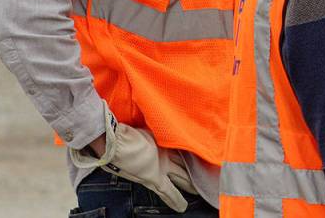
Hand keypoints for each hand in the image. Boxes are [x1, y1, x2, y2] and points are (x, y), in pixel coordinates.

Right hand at [70, 105, 195, 211]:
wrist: (114, 140)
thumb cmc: (123, 130)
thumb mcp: (142, 127)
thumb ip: (153, 128)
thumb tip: (156, 116)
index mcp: (162, 141)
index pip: (181, 150)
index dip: (192, 152)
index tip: (204, 154)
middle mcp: (164, 153)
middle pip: (185, 162)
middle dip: (196, 168)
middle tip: (210, 172)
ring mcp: (161, 166)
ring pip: (182, 177)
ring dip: (190, 184)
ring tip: (201, 190)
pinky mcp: (154, 177)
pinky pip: (168, 192)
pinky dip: (175, 200)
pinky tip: (183, 207)